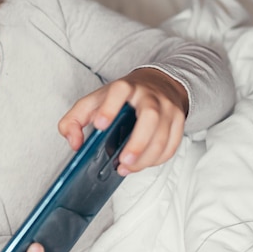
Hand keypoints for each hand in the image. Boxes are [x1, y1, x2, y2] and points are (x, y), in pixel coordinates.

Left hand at [58, 68, 187, 174]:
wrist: (156, 83)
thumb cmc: (120, 97)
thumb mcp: (93, 102)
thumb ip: (74, 121)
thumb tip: (75, 143)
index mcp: (124, 87)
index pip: (119, 91)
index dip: (109, 108)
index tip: (100, 125)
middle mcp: (149, 95)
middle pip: (150, 116)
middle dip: (137, 142)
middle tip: (122, 161)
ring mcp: (167, 107)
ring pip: (164, 134)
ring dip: (147, 156)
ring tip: (127, 168)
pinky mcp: (178, 119)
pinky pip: (173, 143)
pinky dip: (159, 158)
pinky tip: (143, 164)